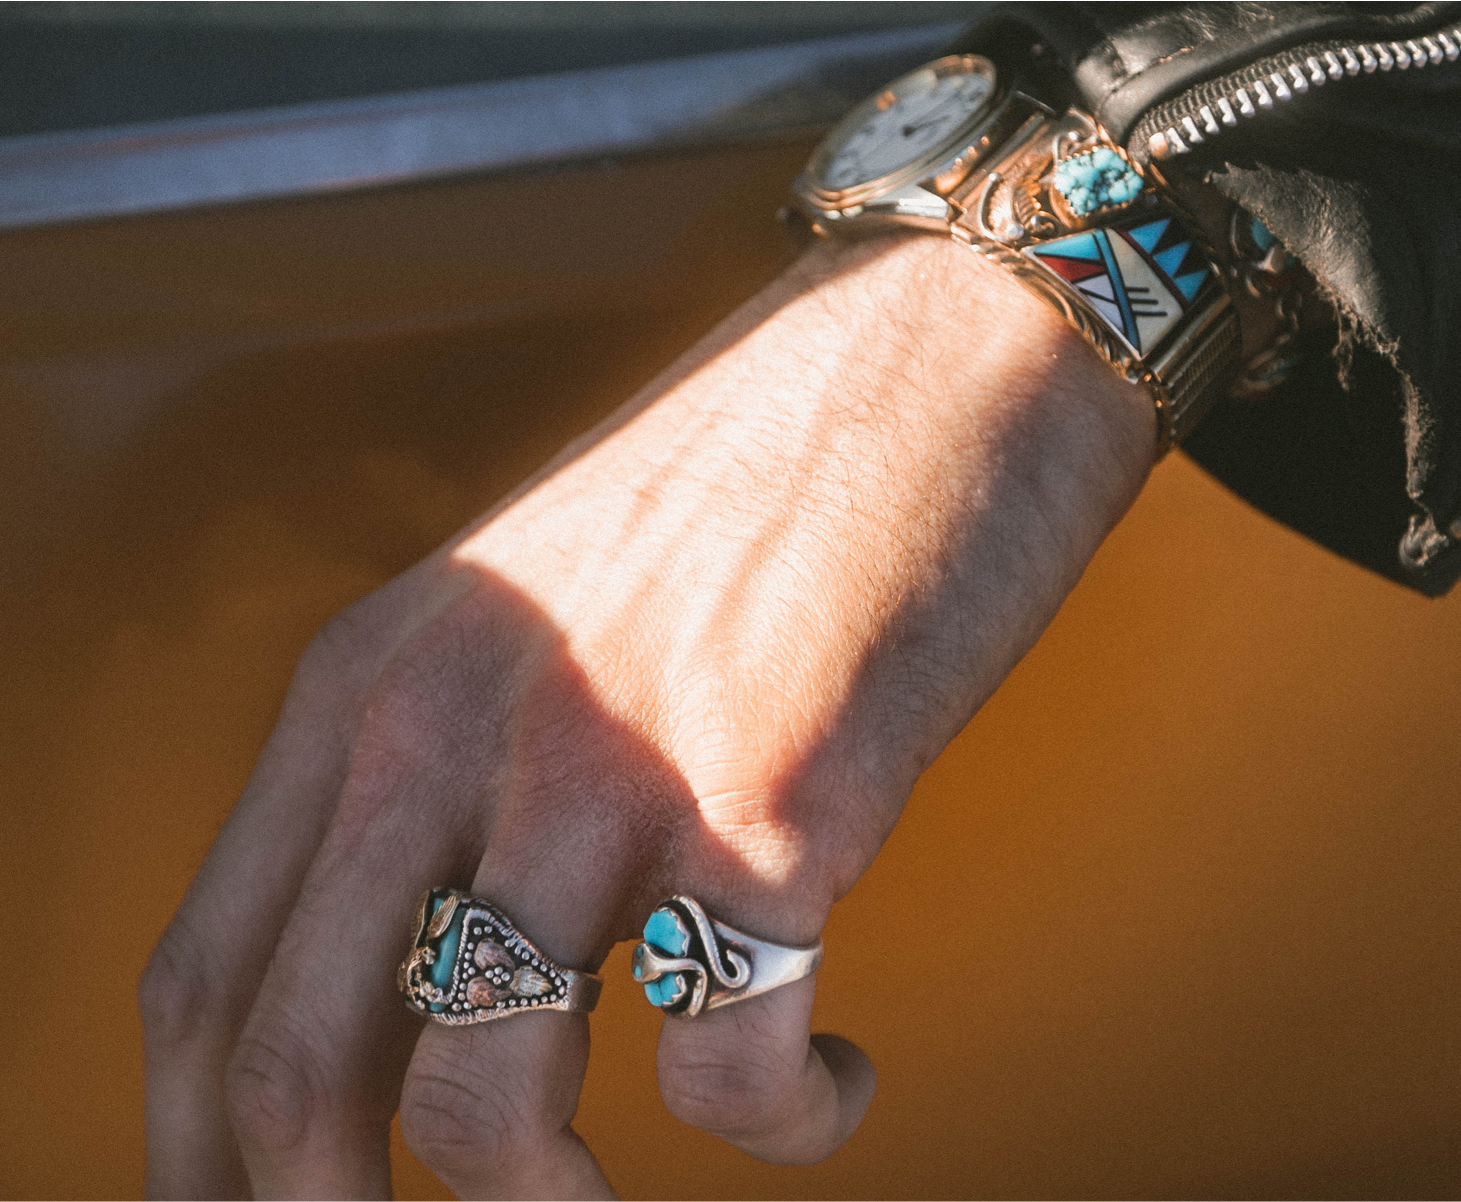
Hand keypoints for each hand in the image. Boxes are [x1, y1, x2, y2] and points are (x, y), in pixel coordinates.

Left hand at [139, 232, 1153, 1199]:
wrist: (941, 348)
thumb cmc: (757, 485)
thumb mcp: (528, 615)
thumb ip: (447, 768)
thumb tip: (433, 969)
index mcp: (373, 682)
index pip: (205, 979)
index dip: (201, 1156)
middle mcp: (458, 728)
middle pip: (299, 1072)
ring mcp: (614, 768)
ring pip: (487, 1109)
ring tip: (620, 1201)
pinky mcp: (782, 805)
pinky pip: (734, 1069)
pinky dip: (785, 1122)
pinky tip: (828, 1072)